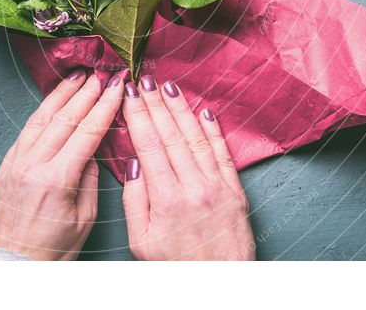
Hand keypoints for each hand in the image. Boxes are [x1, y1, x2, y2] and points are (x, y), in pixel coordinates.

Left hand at [0, 70, 122, 259]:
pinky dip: (42, 111)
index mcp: (56, 180)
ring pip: (41, 118)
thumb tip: (93, 146)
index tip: (117, 86)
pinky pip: (26, 131)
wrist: (13, 265)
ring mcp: (14, 163)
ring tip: (78, 75)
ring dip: (62, 94)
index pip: (87, 132)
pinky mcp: (4, 166)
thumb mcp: (85, 217)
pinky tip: (54, 100)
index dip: (105, 105)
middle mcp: (32, 166)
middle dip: (86, 92)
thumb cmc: (54, 249)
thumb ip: (90, 177)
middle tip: (101, 73)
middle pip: (64, 119)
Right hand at [121, 76, 254, 259]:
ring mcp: (217, 186)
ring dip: (182, 109)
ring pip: (196, 138)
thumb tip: (134, 165)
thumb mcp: (141, 242)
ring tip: (170, 87)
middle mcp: (193, 187)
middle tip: (146, 80)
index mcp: (166, 199)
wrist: (220, 284)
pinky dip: (213, 130)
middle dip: (156, 104)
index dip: (138, 115)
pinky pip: (223, 153)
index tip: (130, 94)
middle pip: (171, 135)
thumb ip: (135, 201)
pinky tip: (204, 111)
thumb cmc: (176, 266)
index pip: (149, 145)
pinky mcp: (235, 190)